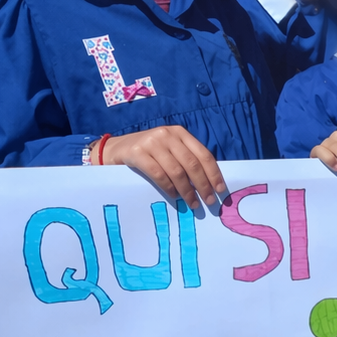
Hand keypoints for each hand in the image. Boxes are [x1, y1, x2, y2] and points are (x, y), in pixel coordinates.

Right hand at [102, 126, 226, 214]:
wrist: (116, 149)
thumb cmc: (150, 153)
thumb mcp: (171, 150)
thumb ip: (187, 160)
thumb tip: (210, 184)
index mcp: (180, 133)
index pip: (203, 154)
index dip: (214, 174)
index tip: (220, 190)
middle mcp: (167, 135)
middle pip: (192, 164)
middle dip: (203, 185)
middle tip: (209, 201)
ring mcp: (151, 142)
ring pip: (176, 171)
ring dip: (187, 191)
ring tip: (193, 203)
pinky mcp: (137, 152)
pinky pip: (158, 174)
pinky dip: (169, 188)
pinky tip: (174, 197)